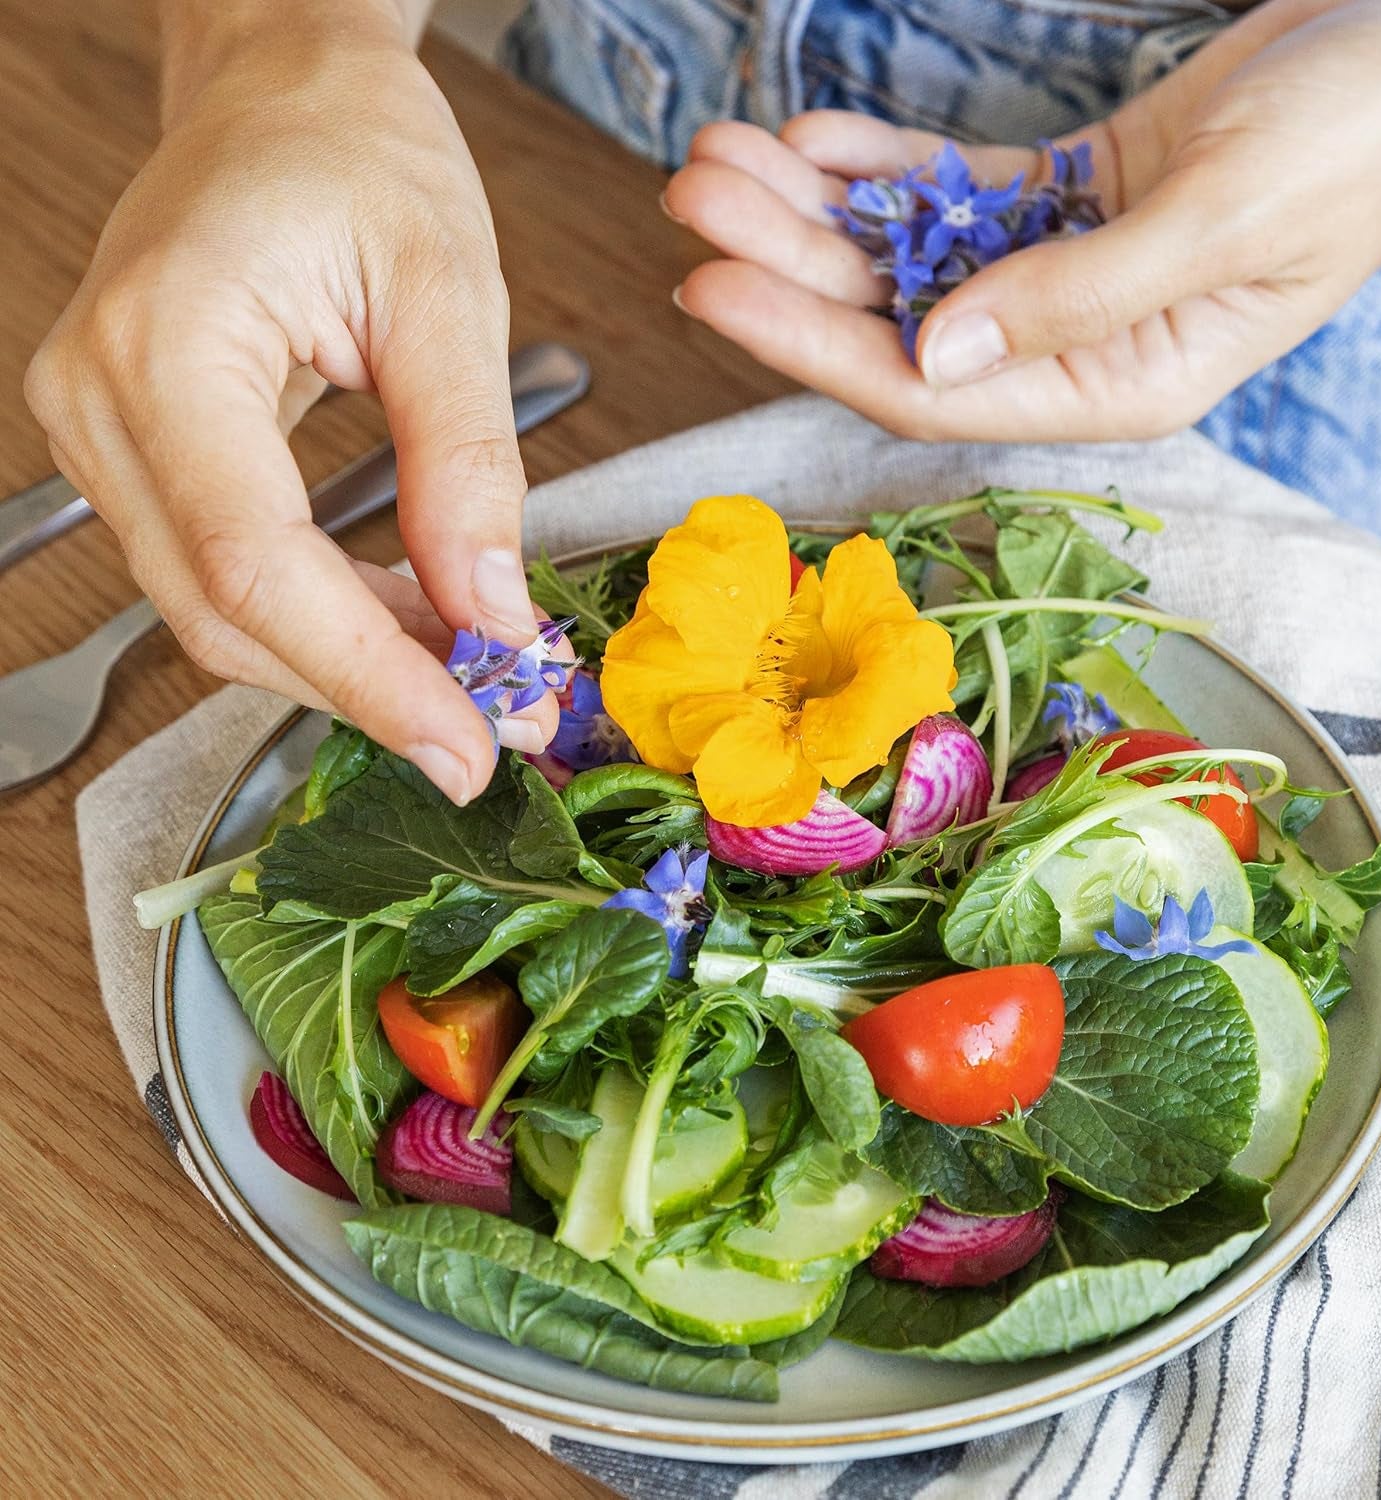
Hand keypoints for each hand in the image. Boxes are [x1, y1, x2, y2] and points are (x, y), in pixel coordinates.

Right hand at [25, 0, 549, 804]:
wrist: (283, 93)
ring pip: (222, 613)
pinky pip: (230, 573)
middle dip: (370, 690)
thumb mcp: (447, 291)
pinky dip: (327, 620)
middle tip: (493, 732)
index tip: (467, 744)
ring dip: (353, 666)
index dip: (366, 674)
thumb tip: (492, 613)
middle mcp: (100, 401)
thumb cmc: (355, 150)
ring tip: (473, 683)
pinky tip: (415, 630)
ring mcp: (106, 434)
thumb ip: (467, 461)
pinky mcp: (143, 454)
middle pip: (225, 613)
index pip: (254, 562)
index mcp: (164, 343)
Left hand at [664, 0, 1380, 442]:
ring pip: (912, 256)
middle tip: (690, 197)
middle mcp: (1073, 346)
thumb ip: (1075, 298)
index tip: (711, 288)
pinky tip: (812, 142)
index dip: (810, 343)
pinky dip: (883, 170)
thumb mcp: (1224, 220)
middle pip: (897, 321)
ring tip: (722, 155)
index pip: (929, 388)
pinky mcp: (1071, 202)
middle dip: (787, 263)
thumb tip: (935, 353)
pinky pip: (952, 197)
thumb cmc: (1364, 139)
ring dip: (814, 210)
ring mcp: (1066, 275)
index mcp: (1113, 385)